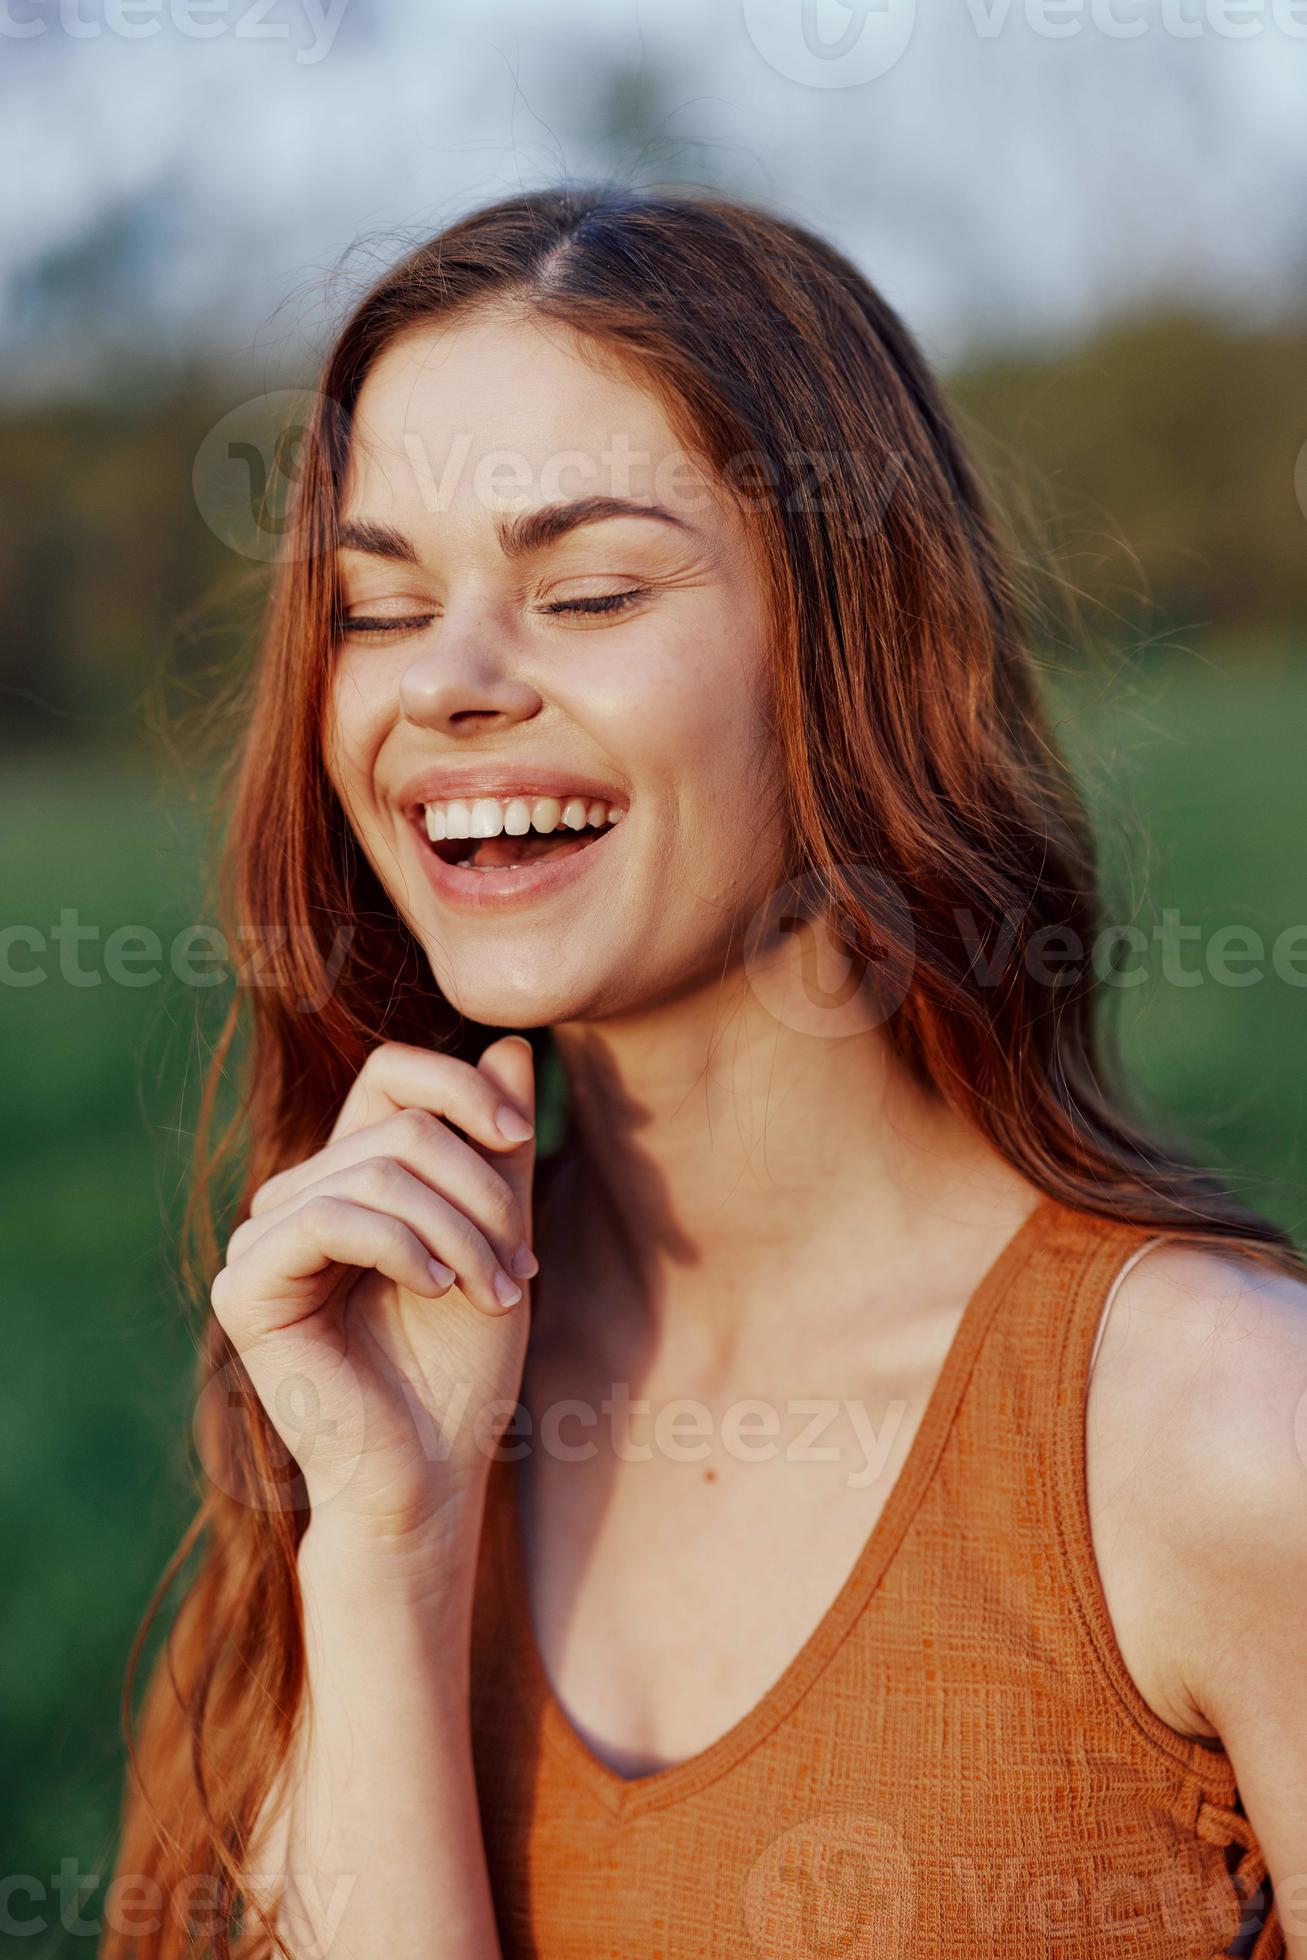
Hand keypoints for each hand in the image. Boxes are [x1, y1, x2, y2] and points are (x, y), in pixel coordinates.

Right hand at [208, 1035, 536, 1563]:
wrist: (433, 1477)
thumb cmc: (465, 1369)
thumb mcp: (498, 1236)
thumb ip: (497, 1147)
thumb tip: (511, 1045)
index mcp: (347, 1179)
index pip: (389, 1073)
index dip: (459, 1085)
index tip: (522, 1134)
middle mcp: (294, 1200)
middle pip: (398, 1127)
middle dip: (482, 1191)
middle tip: (523, 1264)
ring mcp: (261, 1243)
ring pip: (375, 1171)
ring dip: (460, 1230)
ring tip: (499, 1290)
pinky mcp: (246, 1289)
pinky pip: (330, 1219)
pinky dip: (403, 1248)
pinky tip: (439, 1291)